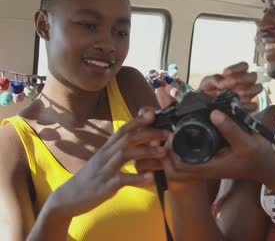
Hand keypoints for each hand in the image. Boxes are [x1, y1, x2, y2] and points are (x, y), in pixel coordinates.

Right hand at [46, 109, 168, 218]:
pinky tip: (152, 178)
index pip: (122, 129)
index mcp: (106, 149)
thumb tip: (139, 142)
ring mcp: (104, 170)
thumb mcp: (104, 161)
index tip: (153, 113)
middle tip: (168, 133)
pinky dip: (138, 178)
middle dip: (148, 133)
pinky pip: (122, 180)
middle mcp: (105, 156)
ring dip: (146, 152)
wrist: (68, 198)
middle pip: (127, 138)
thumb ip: (119, 151)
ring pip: (125, 155)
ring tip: (164, 152)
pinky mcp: (105, 186)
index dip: (138, 120)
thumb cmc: (92, 178)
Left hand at [161, 110, 274, 185]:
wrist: (268, 168)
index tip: (173, 133)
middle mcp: (205, 169)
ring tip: (175, 132)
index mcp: (210, 168)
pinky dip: (184, 149)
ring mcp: (208, 167)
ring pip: (181, 164)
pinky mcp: (211, 161)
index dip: (170, 152)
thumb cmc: (258, 157)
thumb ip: (230, 128)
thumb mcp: (247, 141)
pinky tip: (188, 133)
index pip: (178, 168)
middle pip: (174, 169)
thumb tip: (212, 112)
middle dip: (167, 153)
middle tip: (169, 132)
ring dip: (174, 151)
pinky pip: (190, 158)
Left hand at [199, 62, 262, 112]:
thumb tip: (223, 82)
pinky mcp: (249, 108)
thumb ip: (214, 79)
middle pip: (253, 75)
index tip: (225, 72)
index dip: (237, 68)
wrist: (206, 108)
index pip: (244, 66)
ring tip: (235, 93)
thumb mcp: (207, 83)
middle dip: (242, 79)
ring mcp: (249, 95)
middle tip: (231, 83)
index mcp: (237, 74)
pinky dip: (246, 104)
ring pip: (258, 88)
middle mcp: (246, 83)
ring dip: (247, 90)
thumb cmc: (208, 92)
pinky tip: (237, 104)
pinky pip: (254, 105)